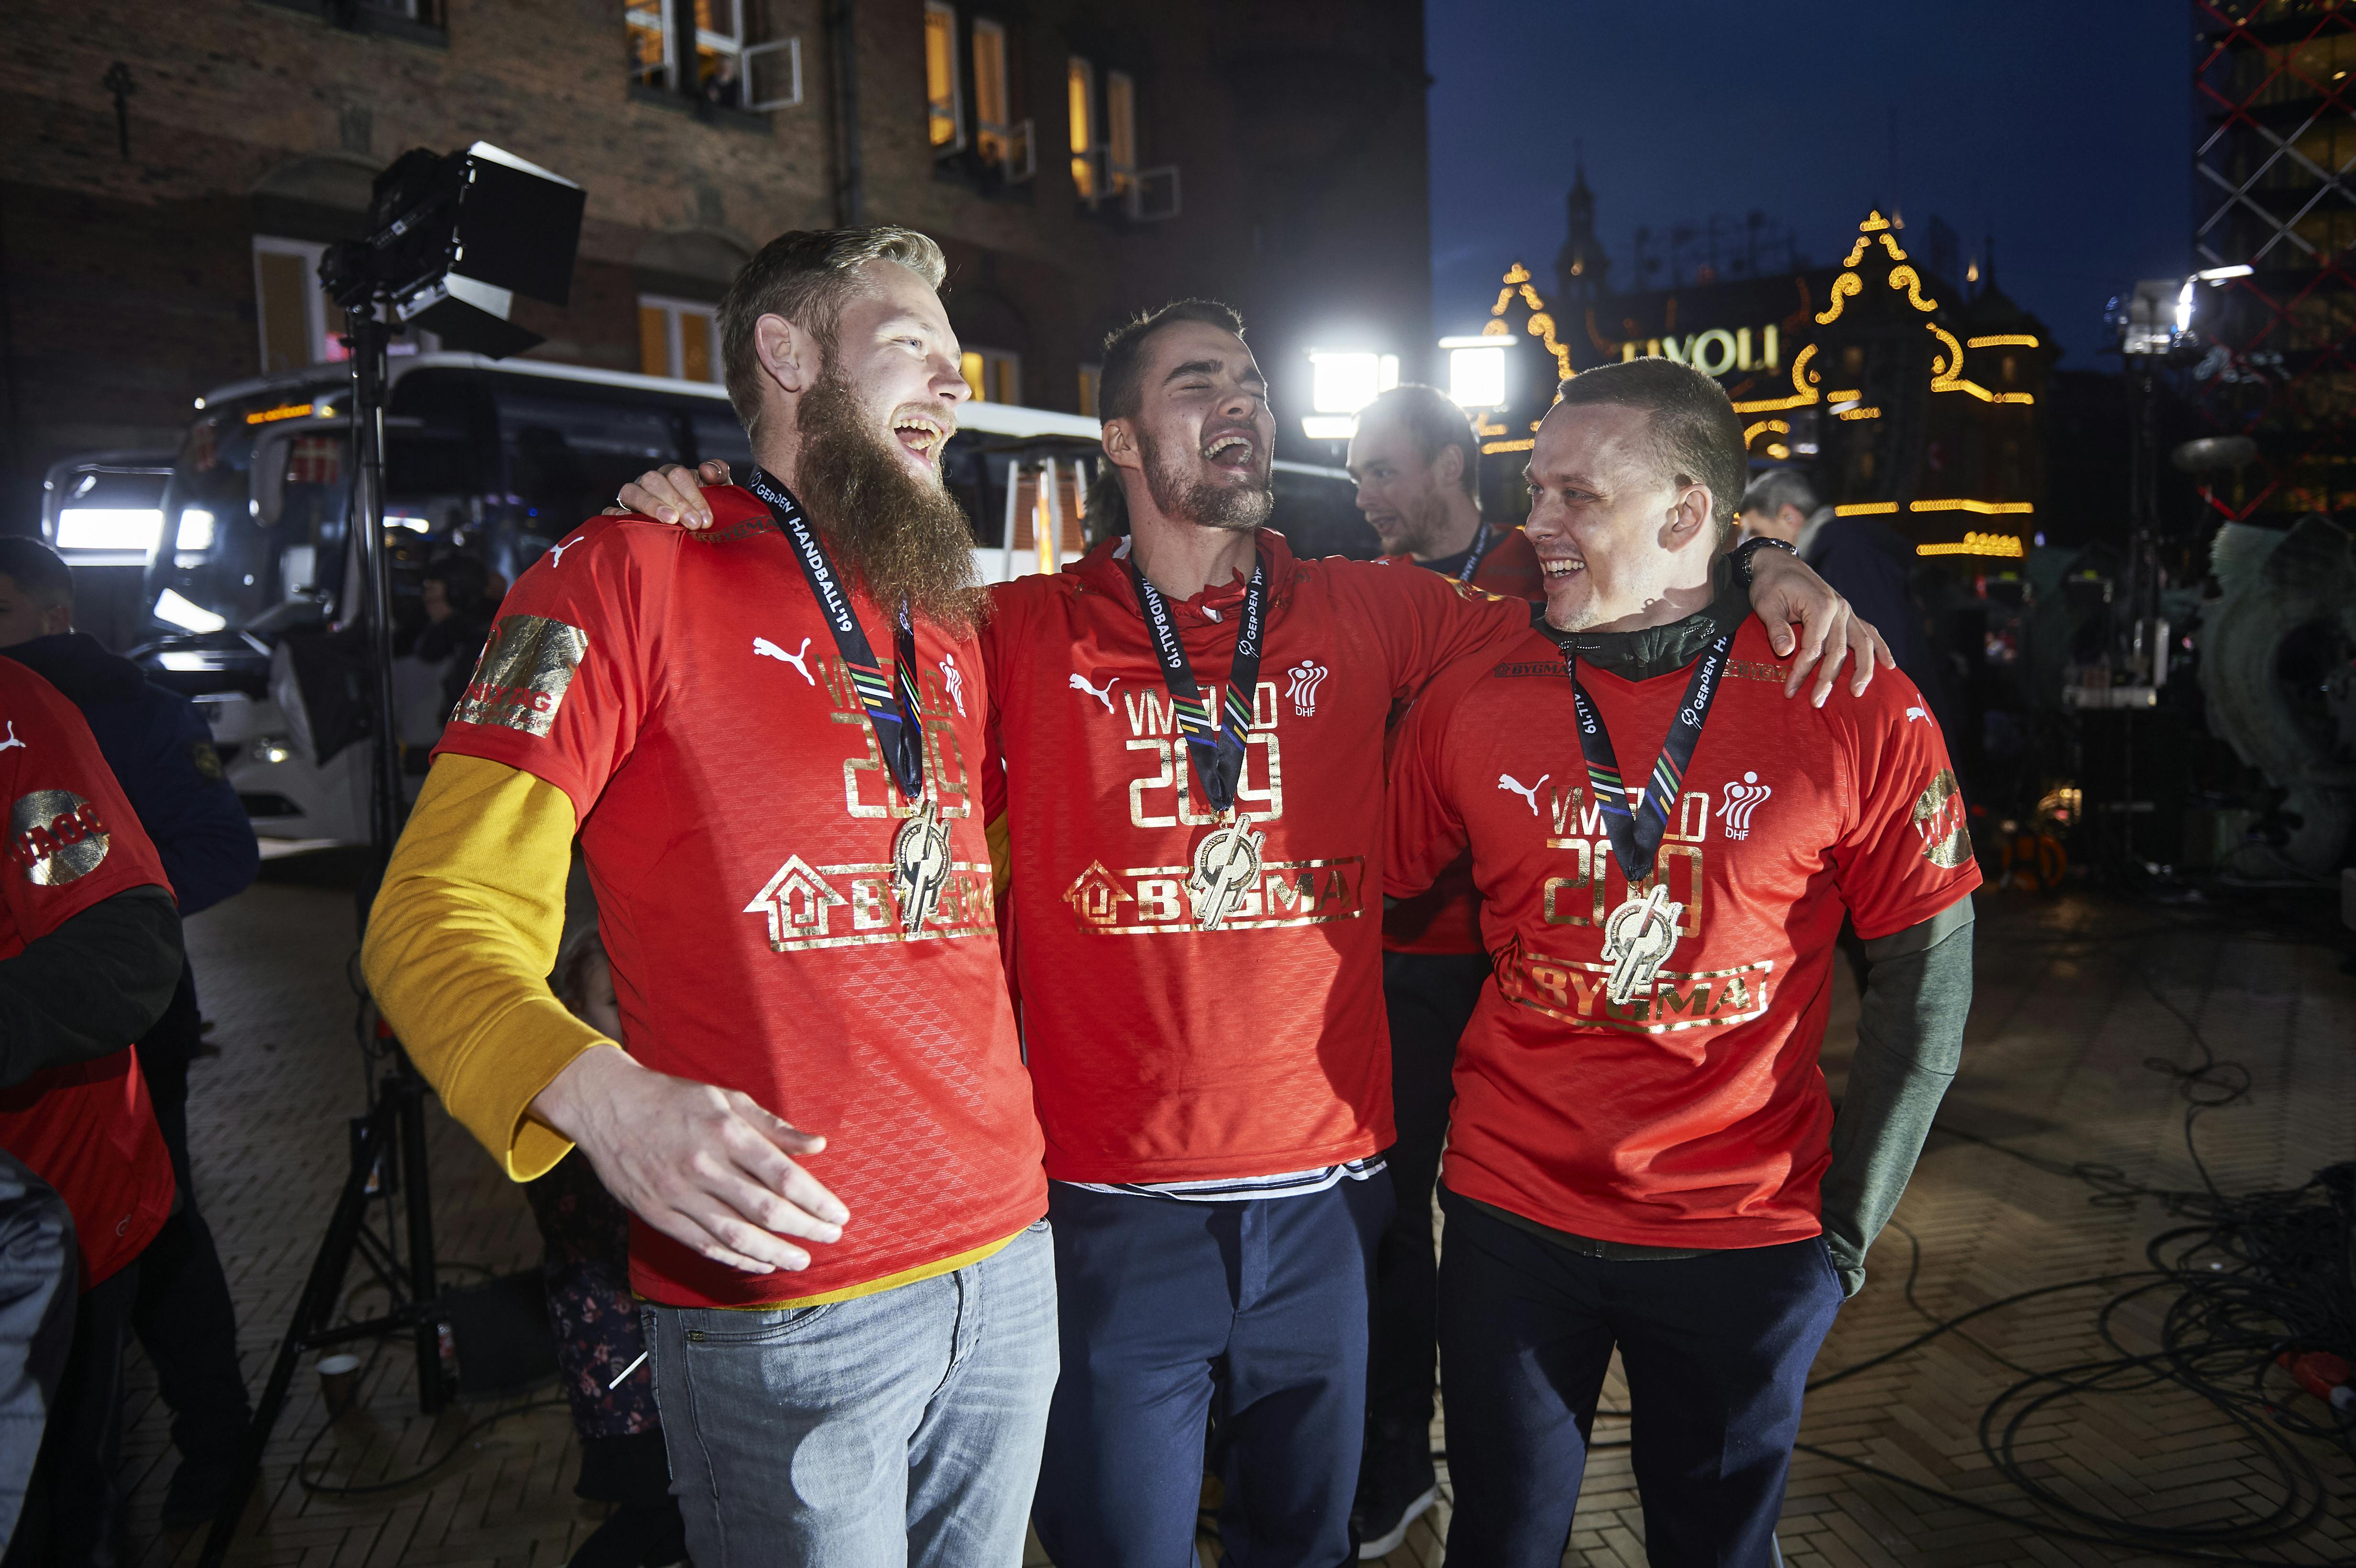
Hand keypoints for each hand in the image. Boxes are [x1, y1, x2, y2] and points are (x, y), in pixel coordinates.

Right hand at [530, 1044, 848, 1274]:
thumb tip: (818, 1145)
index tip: (840, 1213)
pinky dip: (736, 1259)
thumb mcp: (727, 1099)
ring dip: (775, 1253)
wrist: (607, 1106)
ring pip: (736, 1235)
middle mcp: (704, 1166)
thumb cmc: (675, 1100)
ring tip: (802, 1261)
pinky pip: (704, 1246)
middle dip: (805, 1228)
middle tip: (832, 1237)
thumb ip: (774, 1126)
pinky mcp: (658, 1214)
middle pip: (765, 1210)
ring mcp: (678, 1194)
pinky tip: (760, 1263)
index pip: (783, 1175)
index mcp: (725, 1132)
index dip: (816, 1199)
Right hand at [607, 460, 733, 528]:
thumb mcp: (718, 494)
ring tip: (670, 520)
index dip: (693, 494)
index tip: (706, 518)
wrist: (695, 536)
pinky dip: (615, 515)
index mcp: (672, 476)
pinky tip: (627, 522)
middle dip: (676, 501)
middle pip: (654, 480)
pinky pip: (610, 511)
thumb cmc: (705, 514)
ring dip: (651, 504)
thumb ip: (718, 476)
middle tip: (694, 523)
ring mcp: (633, 497)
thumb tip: (707, 469)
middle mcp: (650, 483)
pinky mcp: (619, 514)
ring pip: (631, 491)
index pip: (678, 475)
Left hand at [1745, 548, 1893, 705]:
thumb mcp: (1766, 603)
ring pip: (1862, 644)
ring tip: (1857, 692)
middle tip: (1816, 703)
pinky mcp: (1847, 614)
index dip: (1801, 671)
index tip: (1789, 689)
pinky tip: (1889, 666)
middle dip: (1827, 680)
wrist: (1778, 562)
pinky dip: (1879, 648)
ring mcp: (1847, 611)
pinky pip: (1868, 631)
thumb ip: (1776, 628)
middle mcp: (1840, 609)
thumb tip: (1785, 652)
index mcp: (1821, 606)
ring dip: (1862, 670)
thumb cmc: (1770, 583)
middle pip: (1838, 652)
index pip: (1814, 648)